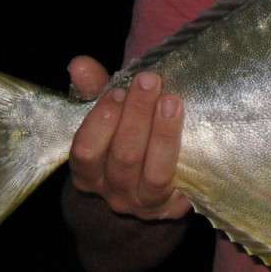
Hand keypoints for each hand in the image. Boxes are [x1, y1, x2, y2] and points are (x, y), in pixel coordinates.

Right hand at [67, 56, 190, 220]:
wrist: (150, 184)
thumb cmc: (125, 137)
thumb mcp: (108, 114)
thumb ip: (95, 90)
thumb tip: (80, 64)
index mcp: (88, 171)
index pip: (86, 150)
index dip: (101, 120)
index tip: (117, 90)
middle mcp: (112, 191)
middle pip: (123, 157)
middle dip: (137, 116)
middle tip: (150, 81)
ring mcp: (142, 203)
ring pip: (153, 174)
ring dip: (163, 134)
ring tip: (171, 101)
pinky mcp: (172, 207)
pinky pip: (180, 186)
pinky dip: (182, 157)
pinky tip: (191, 130)